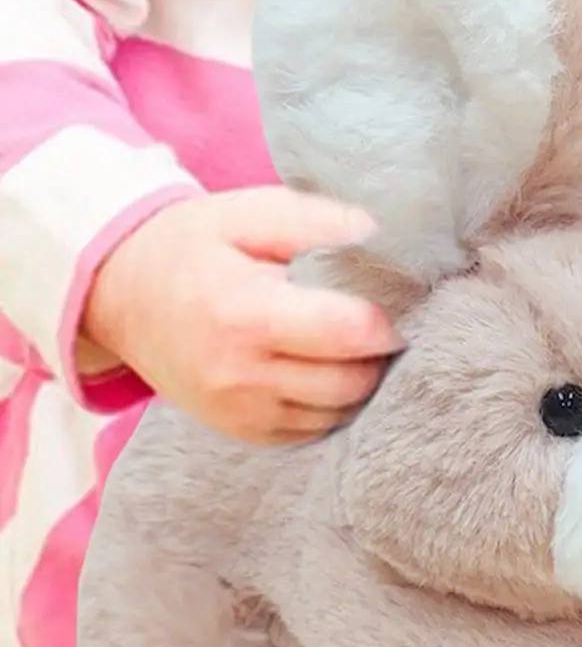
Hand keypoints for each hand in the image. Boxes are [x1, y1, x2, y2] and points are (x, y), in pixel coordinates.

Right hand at [84, 189, 402, 444]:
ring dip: (360, 380)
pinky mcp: (241, 433)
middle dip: (379, 352)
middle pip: (352, 380)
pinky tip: (322, 366)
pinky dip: (331, 402)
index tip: (396, 298)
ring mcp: (238, 411)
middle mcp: (239, 373)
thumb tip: (384, 237)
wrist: (120, 294)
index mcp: (244, 312)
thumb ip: (320, 222)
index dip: (386, 317)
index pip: (348, 332)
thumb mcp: (250, 213)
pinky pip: (314, 429)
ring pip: (339, 411)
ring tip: (350, 341)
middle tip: (379, 319)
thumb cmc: (194, 246)